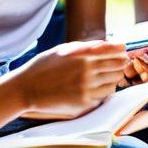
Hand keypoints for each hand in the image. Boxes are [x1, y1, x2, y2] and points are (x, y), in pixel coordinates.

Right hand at [12, 40, 127, 118]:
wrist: (25, 89)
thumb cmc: (43, 66)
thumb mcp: (63, 49)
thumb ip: (85, 47)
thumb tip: (106, 44)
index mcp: (82, 54)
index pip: (113, 49)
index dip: (120, 49)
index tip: (122, 50)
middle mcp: (87, 69)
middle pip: (117, 65)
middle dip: (120, 63)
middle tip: (122, 63)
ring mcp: (86, 87)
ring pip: (114, 81)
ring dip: (115, 77)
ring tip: (112, 75)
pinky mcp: (83, 102)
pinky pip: (104, 96)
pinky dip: (106, 91)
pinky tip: (102, 87)